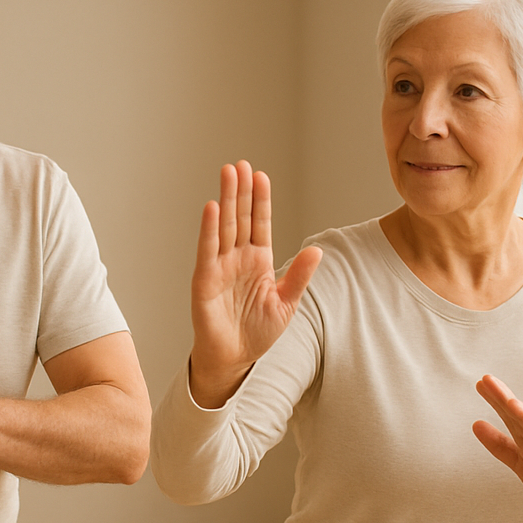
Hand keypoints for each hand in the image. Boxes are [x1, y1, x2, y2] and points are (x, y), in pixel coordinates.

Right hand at [188, 160, 320, 407]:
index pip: (260, 223)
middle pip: (241, 217)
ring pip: (225, 226)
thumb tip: (317, 250)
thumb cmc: (258, 332)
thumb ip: (299, 276)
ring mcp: (220, 267)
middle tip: (240, 163)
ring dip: (227, 199)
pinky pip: (208, 250)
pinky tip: (213, 208)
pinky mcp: (205, 280)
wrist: (235, 359)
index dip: (261, 200)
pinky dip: (210, 229)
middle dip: (242, 190)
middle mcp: (238, 259)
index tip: (261, 175)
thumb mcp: (287, 303)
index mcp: (259, 261)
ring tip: (228, 174)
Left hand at [472, 374, 522, 522]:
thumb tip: (476, 425)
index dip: (495, 401)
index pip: (509, 418)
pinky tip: (515, 407)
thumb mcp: (519, 462)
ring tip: (495, 386)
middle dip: (499, 396)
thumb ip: (499, 446)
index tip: (481, 384)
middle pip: (515, 415)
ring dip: (508, 402)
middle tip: (485, 379)